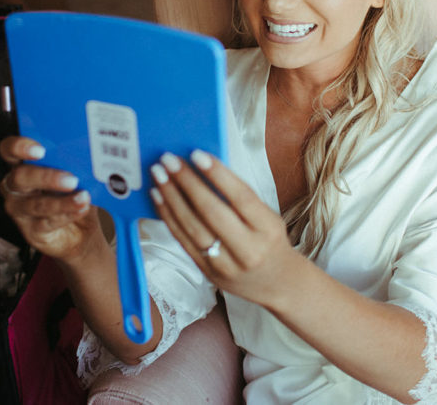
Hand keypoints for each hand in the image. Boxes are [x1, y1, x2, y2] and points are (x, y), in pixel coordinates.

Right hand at [0, 136, 106, 262]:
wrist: (81, 230)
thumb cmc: (73, 195)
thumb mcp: (77, 175)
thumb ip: (76, 164)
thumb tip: (88, 155)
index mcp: (23, 164)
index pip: (10, 150)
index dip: (19, 147)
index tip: (40, 150)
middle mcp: (16, 186)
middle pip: (20, 177)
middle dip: (46, 177)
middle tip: (71, 180)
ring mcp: (20, 210)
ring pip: (35, 204)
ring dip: (61, 201)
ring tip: (82, 197)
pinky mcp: (30, 230)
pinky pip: (46, 223)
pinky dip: (67, 215)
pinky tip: (81, 209)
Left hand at [150, 150, 300, 308]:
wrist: (277, 283)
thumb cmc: (269, 240)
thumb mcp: (267, 216)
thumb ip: (240, 197)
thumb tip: (205, 168)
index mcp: (268, 229)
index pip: (241, 197)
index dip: (218, 174)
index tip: (197, 154)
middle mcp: (248, 249)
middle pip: (212, 212)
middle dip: (187, 182)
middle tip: (169, 160)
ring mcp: (225, 264)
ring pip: (193, 227)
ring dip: (172, 197)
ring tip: (159, 174)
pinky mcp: (208, 272)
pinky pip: (183, 240)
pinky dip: (168, 216)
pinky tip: (159, 197)